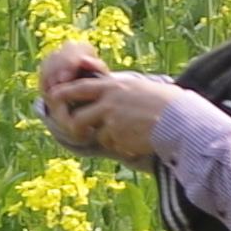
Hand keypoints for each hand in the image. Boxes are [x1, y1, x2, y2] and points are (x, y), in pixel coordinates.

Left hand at [36, 46, 175, 162]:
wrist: (177, 118)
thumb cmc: (163, 102)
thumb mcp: (137, 88)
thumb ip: (118, 92)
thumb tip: (104, 97)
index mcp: (113, 85)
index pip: (81, 87)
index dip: (65, 93)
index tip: (54, 96)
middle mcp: (108, 101)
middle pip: (77, 116)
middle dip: (72, 126)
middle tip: (76, 132)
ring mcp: (111, 120)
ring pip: (94, 133)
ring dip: (103, 137)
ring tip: (121, 136)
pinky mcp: (117, 136)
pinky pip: (111, 144)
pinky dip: (120, 144)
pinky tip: (136, 139)